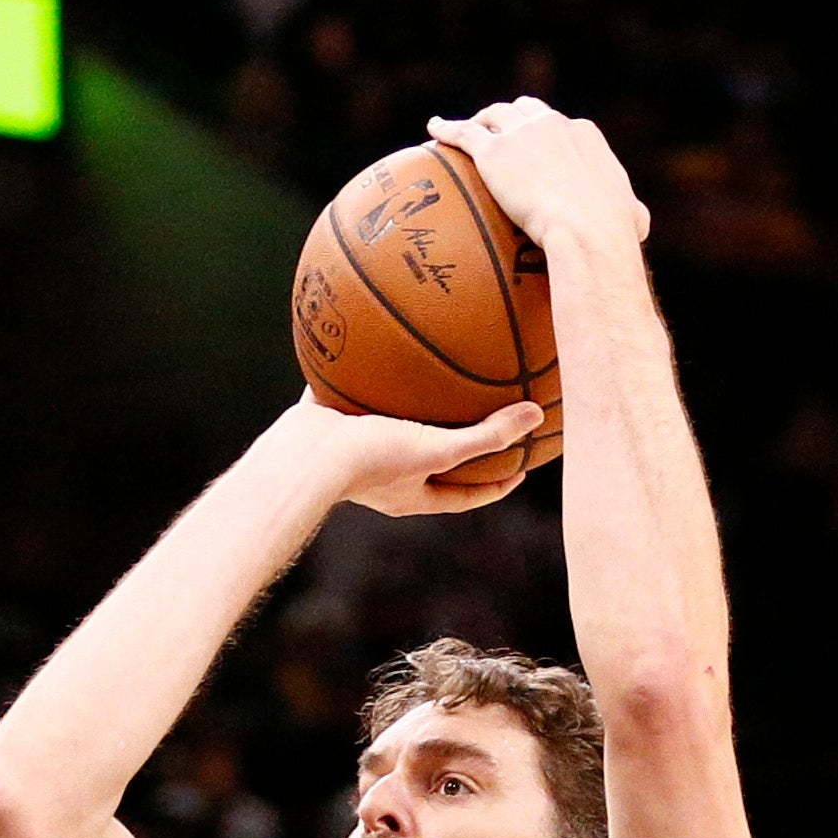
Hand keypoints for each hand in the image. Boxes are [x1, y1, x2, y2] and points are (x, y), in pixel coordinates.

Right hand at [277, 393, 541, 517]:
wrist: (300, 454)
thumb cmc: (366, 461)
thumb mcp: (435, 450)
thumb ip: (485, 436)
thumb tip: (537, 416)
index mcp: (410, 493)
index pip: (465, 497)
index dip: (496, 487)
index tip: (521, 468)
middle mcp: (386, 475)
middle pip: (434, 462)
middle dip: (460, 446)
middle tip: (491, 422)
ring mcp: (358, 446)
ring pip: (397, 425)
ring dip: (418, 408)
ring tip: (440, 378)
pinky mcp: (333, 417)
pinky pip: (361, 391)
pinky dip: (375, 373)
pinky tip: (388, 340)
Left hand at [425, 98, 650, 251]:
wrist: (586, 228)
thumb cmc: (611, 230)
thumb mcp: (631, 217)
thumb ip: (632, 212)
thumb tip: (640, 225)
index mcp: (585, 135)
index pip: (562, 125)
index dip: (546, 134)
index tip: (538, 147)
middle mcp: (553, 124)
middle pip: (526, 110)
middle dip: (513, 117)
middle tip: (500, 132)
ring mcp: (521, 134)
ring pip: (494, 116)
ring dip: (481, 120)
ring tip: (466, 130)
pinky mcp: (493, 151)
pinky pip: (464, 133)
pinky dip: (447, 128)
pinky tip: (433, 129)